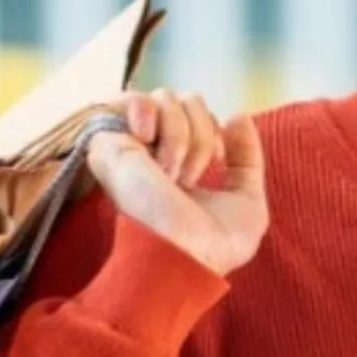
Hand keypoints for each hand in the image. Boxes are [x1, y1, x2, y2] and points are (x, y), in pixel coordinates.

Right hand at [87, 89, 269, 277]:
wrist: (182, 258)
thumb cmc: (215, 246)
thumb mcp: (247, 201)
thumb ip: (247, 159)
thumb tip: (237, 116)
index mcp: (180, 166)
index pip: (198, 118)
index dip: (215, 130)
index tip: (219, 161)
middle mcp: (153, 153)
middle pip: (186, 101)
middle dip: (202, 131)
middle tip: (192, 174)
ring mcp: (131, 146)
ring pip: (165, 98)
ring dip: (182, 133)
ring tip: (173, 173)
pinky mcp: (109, 142)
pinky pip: (135, 99)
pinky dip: (150, 114)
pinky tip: (147, 137)